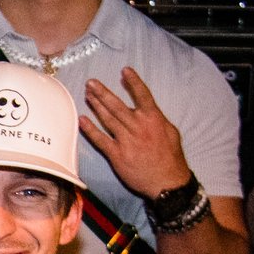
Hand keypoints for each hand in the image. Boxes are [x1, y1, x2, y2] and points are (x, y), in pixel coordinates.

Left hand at [81, 67, 195, 198]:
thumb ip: (157, 118)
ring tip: (87, 94)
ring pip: (107, 119)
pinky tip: (82, 120)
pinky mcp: (117, 155)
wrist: (167, 182)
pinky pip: (100, 140)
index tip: (125, 70)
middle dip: (103, 93)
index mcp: (153, 119)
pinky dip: (90, 130)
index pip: (142, 95)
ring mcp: (126, 141)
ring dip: (96, 105)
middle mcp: (138, 127)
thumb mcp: (170, 132)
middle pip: (117, 105)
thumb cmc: (171, 157)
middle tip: (91, 83)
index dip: (133, 82)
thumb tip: (146, 108)